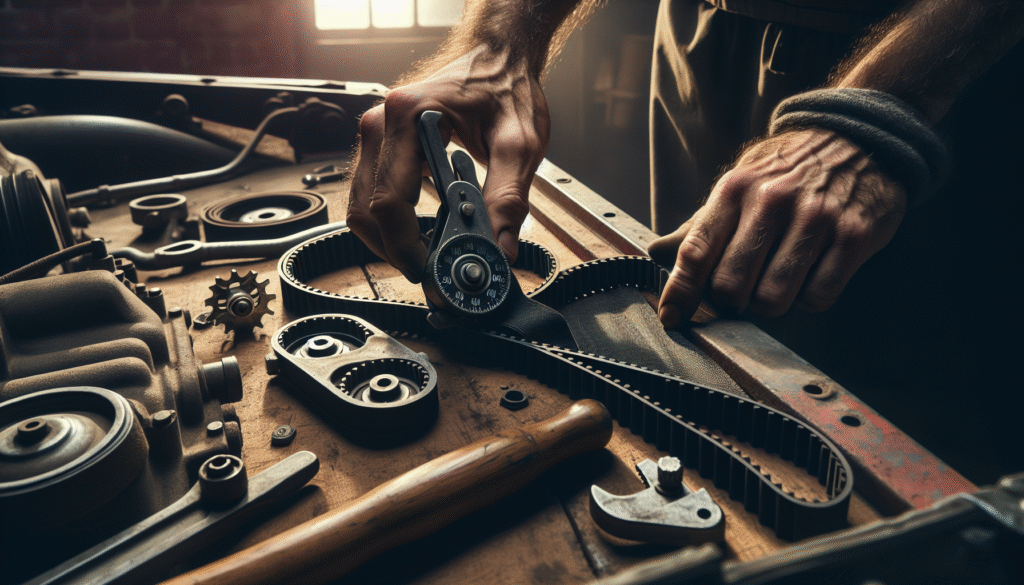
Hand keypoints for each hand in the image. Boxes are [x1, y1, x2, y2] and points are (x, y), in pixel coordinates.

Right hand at [346, 44, 549, 281]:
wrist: (498, 58)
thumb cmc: (505, 88)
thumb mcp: (520, 144)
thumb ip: (509, 198)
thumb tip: (499, 248)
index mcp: (408, 116)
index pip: (389, 199)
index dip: (404, 244)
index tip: (428, 269)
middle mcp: (381, 122)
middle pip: (366, 208)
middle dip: (394, 249)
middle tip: (430, 271)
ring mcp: (376, 133)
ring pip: (361, 206)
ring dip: (389, 239)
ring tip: (428, 255)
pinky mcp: (381, 144)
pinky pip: (371, 194)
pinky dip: (390, 221)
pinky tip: (422, 232)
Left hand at [649, 129, 907, 326]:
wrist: (860, 136)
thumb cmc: (789, 170)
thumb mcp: (740, 184)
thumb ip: (701, 225)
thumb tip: (656, 253)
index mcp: (735, 188)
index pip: (696, 251)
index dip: (680, 291)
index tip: (672, 317)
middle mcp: (772, 202)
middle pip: (731, 286)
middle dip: (731, 300)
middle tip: (742, 290)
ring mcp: (816, 218)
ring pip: (773, 299)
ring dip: (771, 302)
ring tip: (778, 279)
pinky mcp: (854, 236)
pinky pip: (817, 297)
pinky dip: (809, 298)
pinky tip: (811, 274)